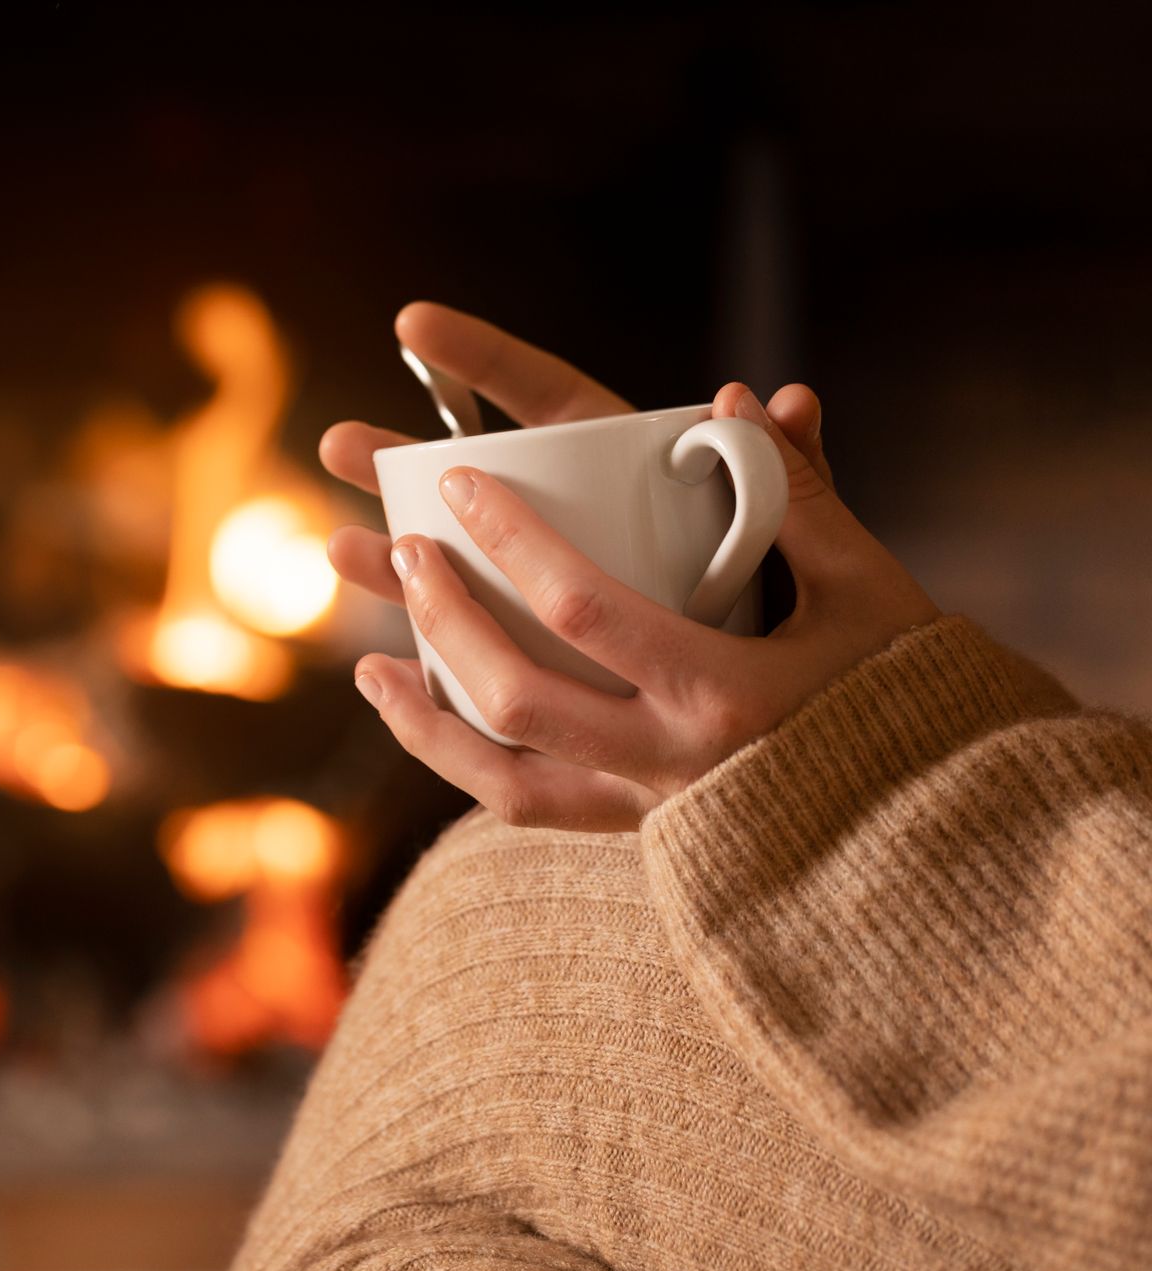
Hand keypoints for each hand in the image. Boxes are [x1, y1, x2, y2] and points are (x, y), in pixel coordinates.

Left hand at [329, 303, 939, 831]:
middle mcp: (673, 762)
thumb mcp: (870, 590)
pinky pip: (527, 810)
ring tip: (369, 660)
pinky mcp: (634, 836)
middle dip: (447, 615)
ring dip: (426, 715)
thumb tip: (749, 400)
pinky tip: (418, 721)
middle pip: (519, 694)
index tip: (461, 479)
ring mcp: (647, 810)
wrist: (935, 833)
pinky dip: (461, 767)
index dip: (513, 542)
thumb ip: (803, 497)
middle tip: (400, 546)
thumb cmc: (905, 695)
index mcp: (725, 689)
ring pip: (503, 777)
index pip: (587, 609)